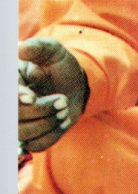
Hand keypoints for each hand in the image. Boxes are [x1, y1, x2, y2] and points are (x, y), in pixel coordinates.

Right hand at [18, 38, 88, 153]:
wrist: (75, 85)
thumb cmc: (59, 65)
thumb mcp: (52, 51)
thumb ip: (37, 48)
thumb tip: (20, 48)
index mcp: (11, 82)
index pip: (8, 96)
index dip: (16, 97)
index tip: (32, 97)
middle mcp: (11, 105)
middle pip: (15, 116)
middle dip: (41, 109)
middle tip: (63, 100)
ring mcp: (19, 123)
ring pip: (23, 133)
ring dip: (48, 123)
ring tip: (65, 109)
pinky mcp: (31, 138)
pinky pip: (36, 146)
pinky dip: (52, 135)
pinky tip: (61, 122)